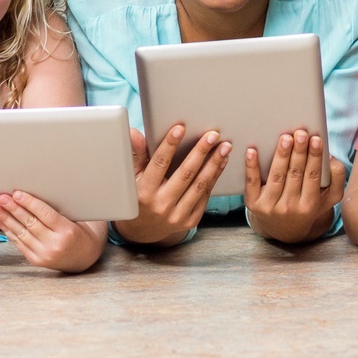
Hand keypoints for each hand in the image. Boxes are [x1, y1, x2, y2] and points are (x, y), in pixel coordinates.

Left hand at [0, 191, 101, 272]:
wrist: (84, 256)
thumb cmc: (78, 232)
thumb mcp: (72, 219)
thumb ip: (54, 210)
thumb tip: (29, 196)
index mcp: (67, 231)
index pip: (45, 214)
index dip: (29, 203)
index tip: (17, 193)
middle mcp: (55, 244)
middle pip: (30, 223)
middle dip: (14, 209)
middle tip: (2, 198)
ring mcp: (45, 254)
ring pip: (21, 234)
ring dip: (6, 220)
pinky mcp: (36, 260)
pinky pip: (19, 243)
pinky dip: (9, 231)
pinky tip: (1, 222)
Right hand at [118, 125, 231, 245]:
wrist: (145, 229)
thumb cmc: (139, 196)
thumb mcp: (132, 177)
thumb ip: (136, 154)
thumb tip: (135, 133)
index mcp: (144, 192)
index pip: (159, 164)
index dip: (170, 145)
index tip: (180, 128)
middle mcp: (161, 205)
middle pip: (185, 173)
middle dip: (201, 151)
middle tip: (213, 135)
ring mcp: (177, 215)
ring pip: (199, 185)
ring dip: (214, 164)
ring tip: (224, 147)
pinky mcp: (190, 221)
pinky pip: (205, 196)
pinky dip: (214, 178)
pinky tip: (221, 163)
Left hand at [244, 129, 345, 244]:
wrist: (284, 229)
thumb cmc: (309, 205)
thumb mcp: (329, 197)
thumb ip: (337, 177)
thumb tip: (331, 157)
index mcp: (310, 205)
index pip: (313, 176)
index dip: (314, 157)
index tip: (316, 139)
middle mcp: (290, 207)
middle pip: (295, 174)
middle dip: (298, 152)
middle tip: (300, 133)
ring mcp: (270, 207)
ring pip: (277, 176)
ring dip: (281, 156)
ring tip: (285, 138)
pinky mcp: (253, 204)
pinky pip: (252, 183)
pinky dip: (252, 166)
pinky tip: (252, 151)